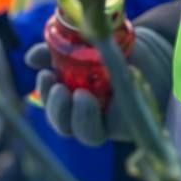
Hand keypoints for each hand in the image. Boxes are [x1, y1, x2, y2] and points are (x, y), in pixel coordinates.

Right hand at [25, 26, 173, 146]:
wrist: (149, 48)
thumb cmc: (112, 48)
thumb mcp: (81, 45)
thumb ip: (54, 52)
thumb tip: (30, 59)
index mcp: (74, 101)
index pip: (56, 111)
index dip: (47, 98)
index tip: (45, 75)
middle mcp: (91, 117)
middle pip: (67, 127)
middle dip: (58, 111)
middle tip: (60, 90)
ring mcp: (111, 123)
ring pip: (88, 135)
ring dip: (79, 118)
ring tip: (81, 96)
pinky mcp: (131, 124)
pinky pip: (116, 130)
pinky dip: (105, 116)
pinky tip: (100, 96)